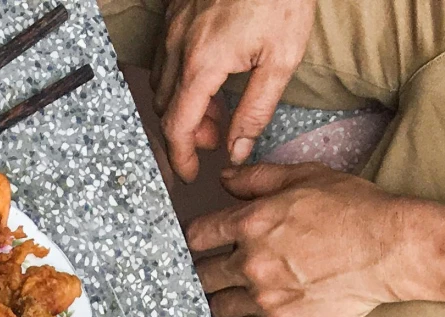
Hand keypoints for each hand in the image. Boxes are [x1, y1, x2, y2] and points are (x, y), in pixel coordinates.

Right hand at [152, 0, 316, 182]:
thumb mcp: (281, 58)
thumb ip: (255, 110)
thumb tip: (236, 150)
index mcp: (202, 64)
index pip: (178, 127)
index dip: (182, 157)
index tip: (191, 174)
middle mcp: (179, 46)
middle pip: (166, 108)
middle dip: (188, 132)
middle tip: (218, 136)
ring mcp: (174, 27)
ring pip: (163, 84)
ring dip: (184, 105)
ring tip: (219, 106)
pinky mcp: (176, 11)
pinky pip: (166, 57)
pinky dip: (181, 78)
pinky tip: (209, 76)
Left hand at [185, 165, 433, 316]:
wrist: (388, 251)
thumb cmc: (353, 209)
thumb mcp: (306, 177)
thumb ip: (258, 179)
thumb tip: (225, 178)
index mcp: (252, 224)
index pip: (197, 235)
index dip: (195, 238)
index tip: (201, 241)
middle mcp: (250, 263)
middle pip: (201, 276)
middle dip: (204, 271)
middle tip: (215, 269)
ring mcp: (262, 298)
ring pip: (218, 307)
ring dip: (224, 298)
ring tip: (236, 291)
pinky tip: (263, 306)